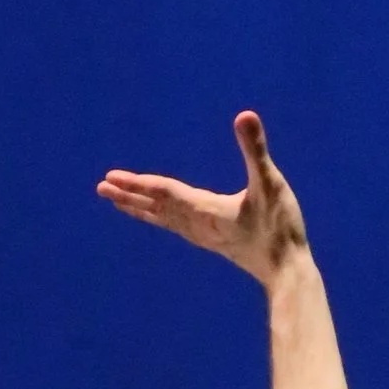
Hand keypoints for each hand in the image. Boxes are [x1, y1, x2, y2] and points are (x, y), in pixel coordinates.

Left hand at [97, 108, 306, 283]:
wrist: (287, 272)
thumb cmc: (281, 228)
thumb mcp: (271, 183)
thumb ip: (256, 150)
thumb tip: (245, 116)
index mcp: (204, 209)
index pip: (163, 192)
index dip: (137, 182)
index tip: (111, 178)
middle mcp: (197, 224)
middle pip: (156, 207)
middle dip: (128, 196)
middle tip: (101, 188)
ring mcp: (203, 235)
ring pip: (163, 219)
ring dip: (140, 208)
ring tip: (119, 201)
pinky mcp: (212, 240)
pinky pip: (176, 226)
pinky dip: (160, 218)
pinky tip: (158, 217)